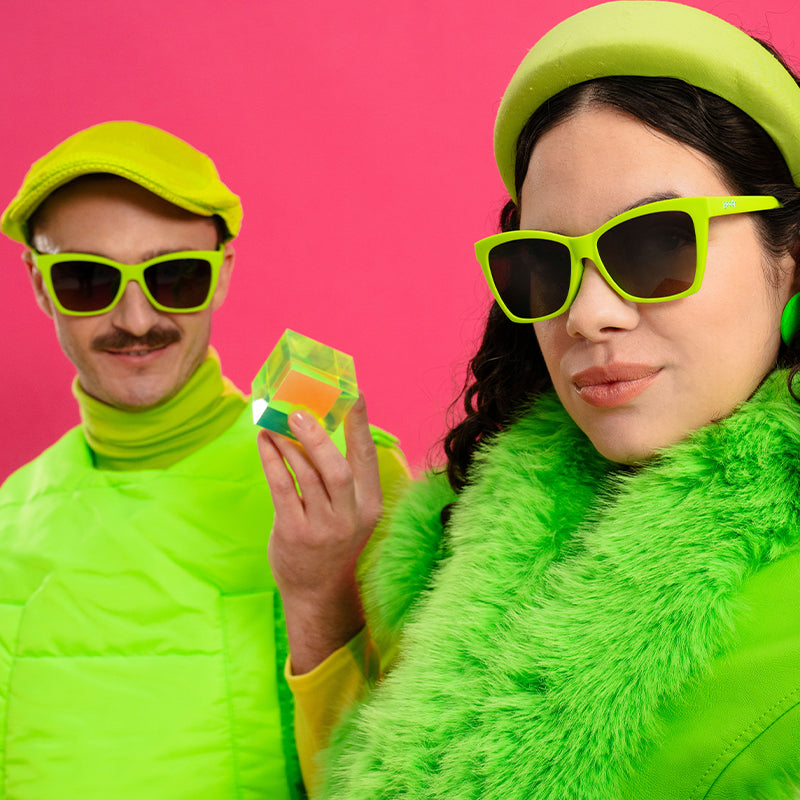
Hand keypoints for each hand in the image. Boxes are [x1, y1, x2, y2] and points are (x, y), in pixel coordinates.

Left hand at [258, 393, 382, 673]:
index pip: (367, 458)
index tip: (353, 393)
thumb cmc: (333, 540)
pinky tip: (265, 443)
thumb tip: (318, 428)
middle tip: (299, 412)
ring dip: (288, 445)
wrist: (317, 590)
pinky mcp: (294, 533)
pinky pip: (281, 488)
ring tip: (274, 423)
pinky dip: (272, 461)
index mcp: (371, 505)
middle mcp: (350, 517)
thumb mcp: (352, 513)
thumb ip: (343, 478)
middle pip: (337, 469)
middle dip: (318, 437)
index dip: (360, 425)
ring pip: (306, 476)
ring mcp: (323, 528)